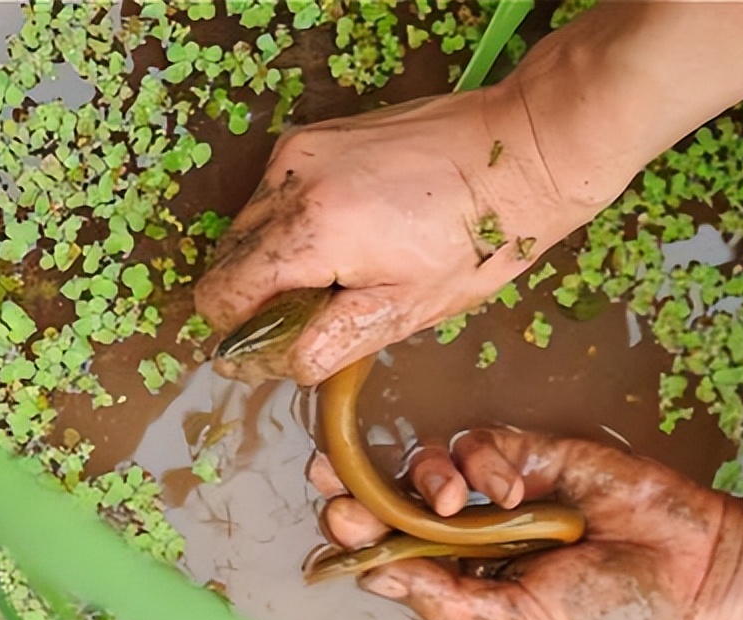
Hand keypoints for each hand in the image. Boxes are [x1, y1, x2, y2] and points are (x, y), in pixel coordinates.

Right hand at [194, 85, 609, 385]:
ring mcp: (301, 148)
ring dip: (277, 256)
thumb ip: (330, 340)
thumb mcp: (407, 309)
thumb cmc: (477, 238)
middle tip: (323, 309)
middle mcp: (290, 179)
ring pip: (250, 222)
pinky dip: (296, 220)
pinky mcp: (318, 133)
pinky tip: (352, 231)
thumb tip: (277, 364)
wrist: (520, 152)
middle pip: (228, 257)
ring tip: (345, 268)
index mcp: (310, 231)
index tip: (276, 344)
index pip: (222, 293)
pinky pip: (278, 190)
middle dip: (260, 294)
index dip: (241, 331)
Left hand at [308, 428, 742, 619]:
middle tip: (328, 477)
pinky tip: (514, 487)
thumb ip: (454, 597)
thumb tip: (379, 576)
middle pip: (397, 501)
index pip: (396, 554)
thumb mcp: (524, 618)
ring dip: (427, 477)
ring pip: (431, 465)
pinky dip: (487, 461)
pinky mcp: (532, 451)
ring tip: (453, 501)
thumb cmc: (611, 606)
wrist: (691, 565)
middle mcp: (476, 533)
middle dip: (360, 487)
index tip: (333, 522)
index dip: (359, 535)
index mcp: (468, 579)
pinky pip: (482, 443)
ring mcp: (502, 489)